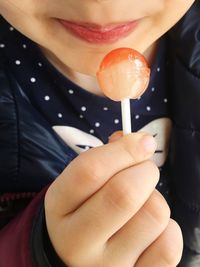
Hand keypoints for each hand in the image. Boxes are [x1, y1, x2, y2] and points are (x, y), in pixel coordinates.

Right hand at [45, 132, 182, 266]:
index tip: (142, 141)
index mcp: (59, 207)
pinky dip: (167, 228)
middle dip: (145, 170)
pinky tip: (149, 229)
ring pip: (154, 215)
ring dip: (155, 200)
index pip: (90, 170)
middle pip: (124, 193)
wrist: (77, 254)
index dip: (124, 150)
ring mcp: (106, 266)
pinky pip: (169, 245)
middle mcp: (77, 242)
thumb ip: (106, 156)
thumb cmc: (84, 208)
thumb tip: (140, 143)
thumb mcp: (80, 182)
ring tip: (142, 204)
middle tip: (144, 170)